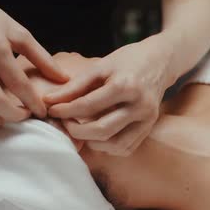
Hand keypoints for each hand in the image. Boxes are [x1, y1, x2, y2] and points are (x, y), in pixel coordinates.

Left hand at [44, 37, 175, 155]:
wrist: (160, 62)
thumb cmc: (127, 61)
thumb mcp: (101, 66)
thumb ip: (75, 86)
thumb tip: (49, 101)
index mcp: (126, 85)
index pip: (89, 105)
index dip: (66, 110)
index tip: (51, 110)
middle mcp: (140, 105)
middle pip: (101, 130)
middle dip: (76, 130)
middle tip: (64, 122)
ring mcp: (147, 120)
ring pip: (113, 144)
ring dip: (91, 141)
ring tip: (79, 128)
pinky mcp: (149, 128)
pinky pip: (125, 148)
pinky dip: (107, 146)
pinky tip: (97, 135)